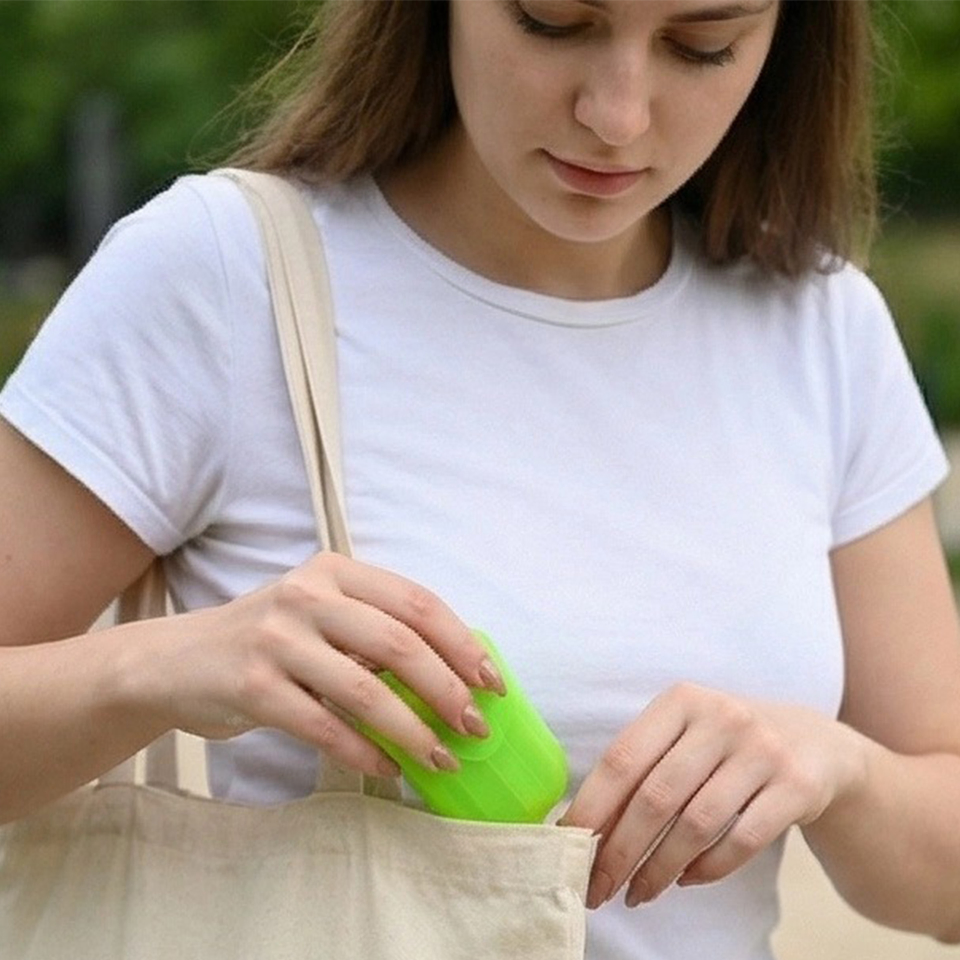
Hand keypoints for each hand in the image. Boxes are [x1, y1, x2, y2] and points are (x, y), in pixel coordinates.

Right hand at [128, 552, 504, 776]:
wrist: (175, 661)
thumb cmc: (269, 640)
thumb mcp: (320, 614)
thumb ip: (374, 630)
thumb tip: (455, 676)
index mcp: (335, 571)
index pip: (416, 602)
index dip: (462, 643)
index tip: (493, 682)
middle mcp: (308, 596)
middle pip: (399, 643)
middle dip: (447, 690)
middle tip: (475, 728)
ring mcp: (277, 639)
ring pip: (365, 690)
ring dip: (413, 731)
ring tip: (441, 759)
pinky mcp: (252, 686)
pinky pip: (325, 727)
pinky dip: (364, 752)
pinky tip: (387, 768)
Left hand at [561, 682, 865, 908]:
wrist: (817, 743)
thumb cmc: (727, 743)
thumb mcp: (686, 734)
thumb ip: (642, 767)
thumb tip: (583, 825)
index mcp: (680, 701)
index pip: (623, 759)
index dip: (593, 807)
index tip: (569, 846)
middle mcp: (721, 718)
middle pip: (656, 798)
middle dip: (620, 851)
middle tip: (598, 887)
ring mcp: (763, 751)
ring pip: (696, 825)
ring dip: (659, 869)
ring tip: (638, 892)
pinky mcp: (797, 787)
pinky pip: (741, 841)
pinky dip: (707, 869)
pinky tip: (685, 880)